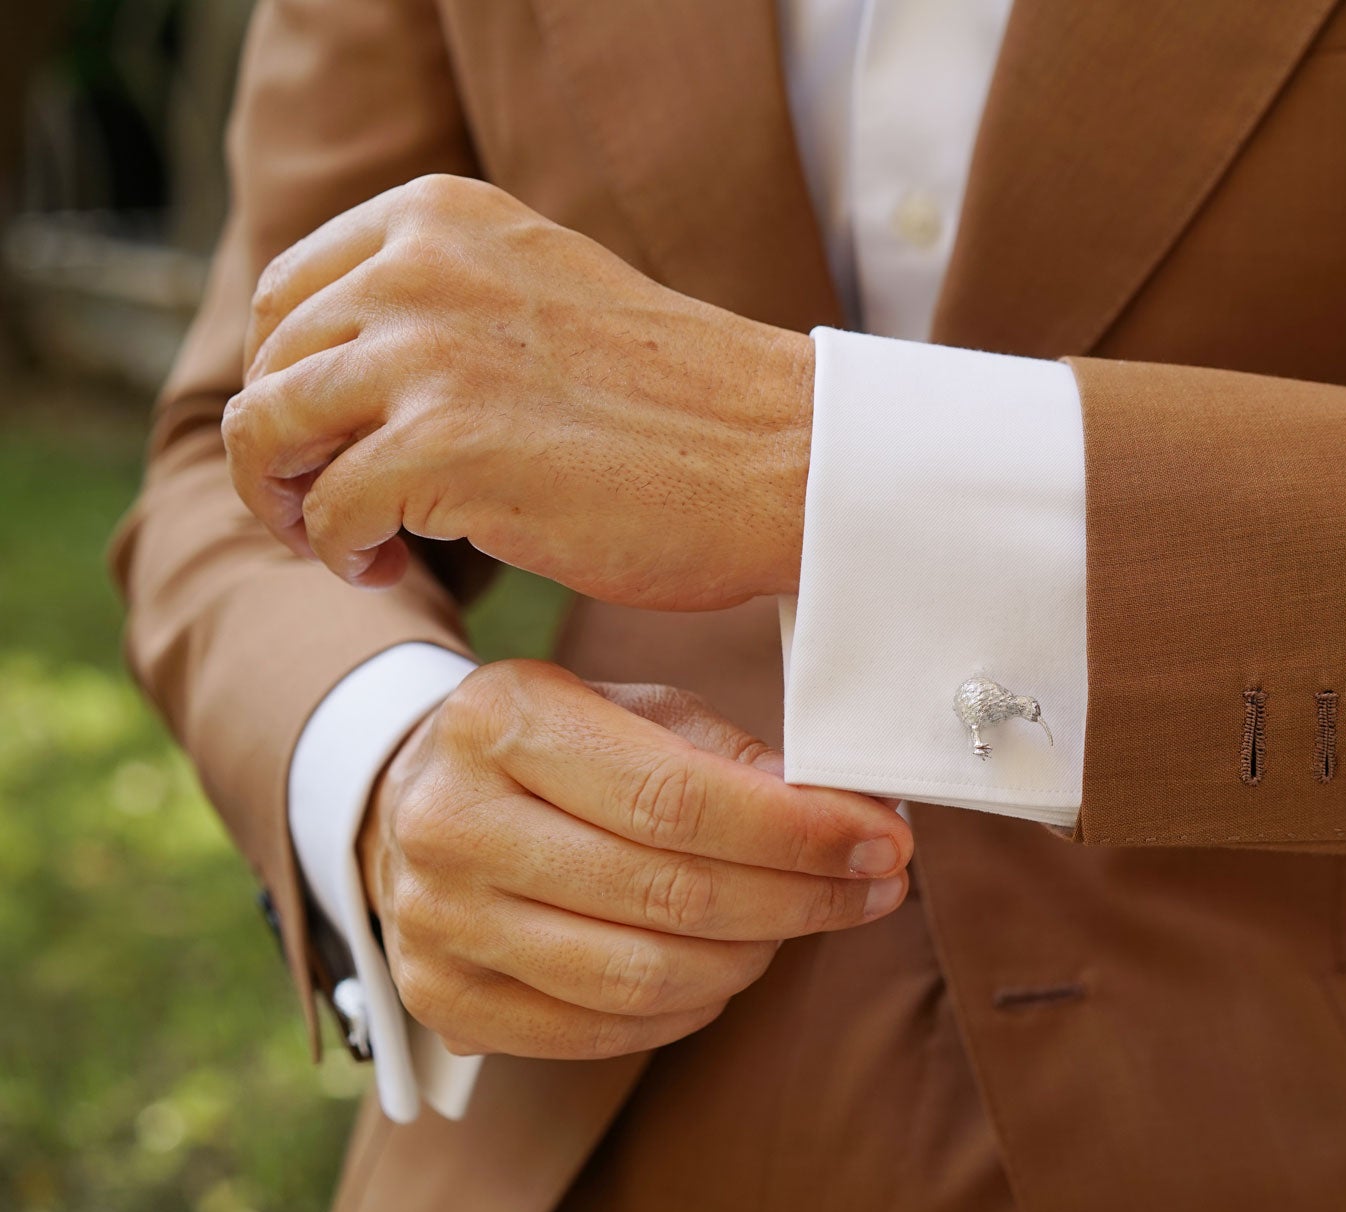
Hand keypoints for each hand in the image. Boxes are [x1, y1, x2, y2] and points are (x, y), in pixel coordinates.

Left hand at [222, 174, 812, 609]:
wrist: (785, 457)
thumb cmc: (685, 403)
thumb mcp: (546, 295)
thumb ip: (450, 303)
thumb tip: (347, 370)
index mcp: (444, 217)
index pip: (290, 291)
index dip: (288, 378)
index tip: (328, 440)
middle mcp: (421, 267)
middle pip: (272, 365)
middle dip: (281, 450)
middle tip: (328, 509)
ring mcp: (429, 354)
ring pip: (269, 430)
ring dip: (289, 502)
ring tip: (347, 545)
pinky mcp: (444, 449)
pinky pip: (330, 510)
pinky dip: (342, 553)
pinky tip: (390, 569)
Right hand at [359, 659, 911, 1059]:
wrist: (414, 804)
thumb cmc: (556, 750)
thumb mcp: (632, 709)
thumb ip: (728, 756)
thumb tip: (845, 815)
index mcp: (501, 718)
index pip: (676, 797)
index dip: (797, 832)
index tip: (884, 841)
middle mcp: (451, 821)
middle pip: (666, 892)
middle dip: (799, 897)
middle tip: (875, 889)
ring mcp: (436, 921)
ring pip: (639, 975)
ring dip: (752, 958)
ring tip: (801, 924)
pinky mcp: (443, 1000)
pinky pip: (601, 1030)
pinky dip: (689, 1009)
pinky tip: (728, 967)